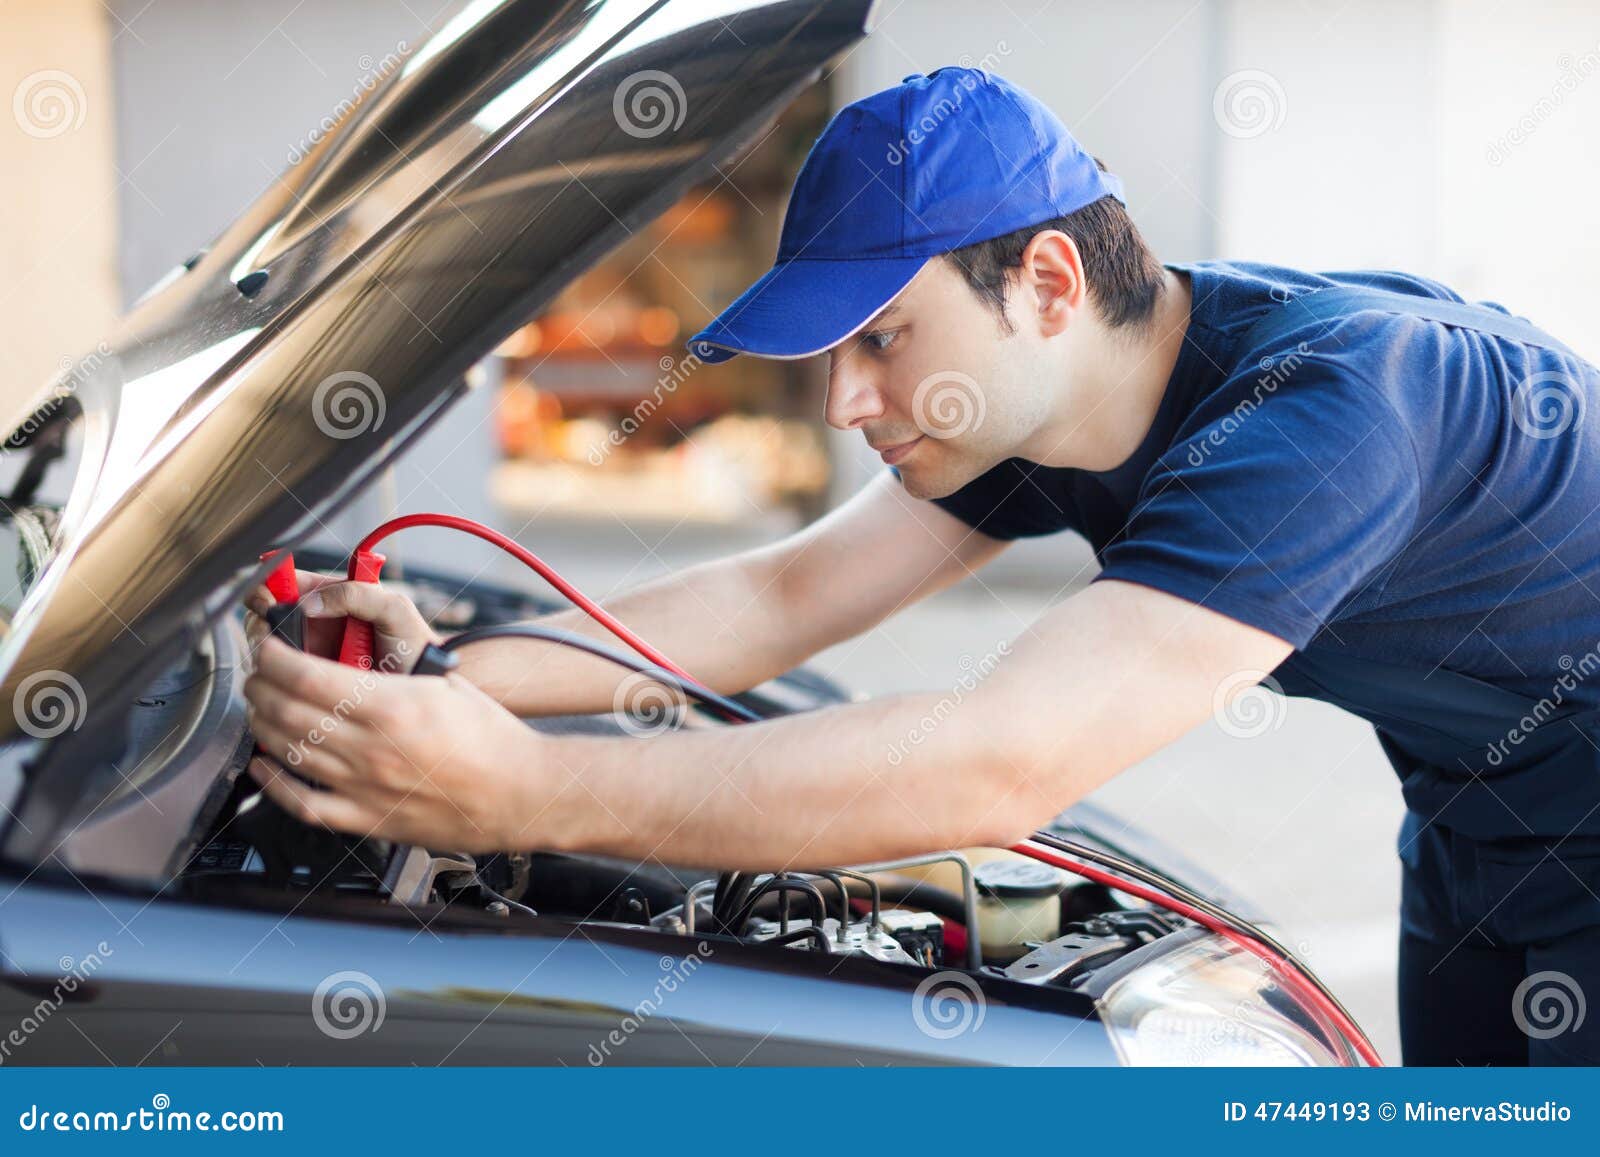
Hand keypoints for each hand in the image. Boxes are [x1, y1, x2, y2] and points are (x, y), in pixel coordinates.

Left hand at [242, 635, 557, 852]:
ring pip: (288, 751)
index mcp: (392, 705)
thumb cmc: (491, 738)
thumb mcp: (443, 683)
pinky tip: (263, 765)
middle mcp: (371, 747)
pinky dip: (272, 783)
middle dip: (260, 686)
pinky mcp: (368, 819)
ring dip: (262, 723)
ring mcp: (365, 787)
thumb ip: (389, 674)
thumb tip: (346, 657)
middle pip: (287, 711)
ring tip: (260, 706)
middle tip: (258, 673)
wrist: (520, 792)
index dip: (274, 658)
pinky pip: (303, 804)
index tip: (267, 648)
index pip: (306, 675)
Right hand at [244, 569, 438, 670]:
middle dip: (262, 624)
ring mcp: (308, 653)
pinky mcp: (308, 679)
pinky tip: (293, 681)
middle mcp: (313, 622)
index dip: (266, 589)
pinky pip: (279, 676)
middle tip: (273, 638)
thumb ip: (358, 594)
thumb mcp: (394, 609)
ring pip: (266, 649)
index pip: (283, 583)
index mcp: (330, 596)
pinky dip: (277, 677)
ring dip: (269, 653)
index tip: (265, 602)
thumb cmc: (414, 643)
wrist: (425, 685)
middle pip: (264, 616)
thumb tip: (310, 601)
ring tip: (293, 661)